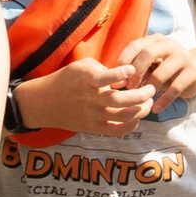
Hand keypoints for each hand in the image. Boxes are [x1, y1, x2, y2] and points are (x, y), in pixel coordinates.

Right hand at [26, 59, 155, 136]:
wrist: (44, 103)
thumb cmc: (67, 80)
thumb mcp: (81, 66)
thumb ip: (103, 68)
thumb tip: (125, 75)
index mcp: (86, 79)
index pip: (103, 78)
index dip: (119, 74)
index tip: (131, 70)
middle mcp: (90, 98)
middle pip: (118, 100)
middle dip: (140, 95)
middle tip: (150, 89)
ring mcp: (92, 115)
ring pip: (122, 116)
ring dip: (140, 109)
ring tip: (148, 102)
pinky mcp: (93, 128)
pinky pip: (117, 130)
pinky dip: (131, 125)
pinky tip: (137, 116)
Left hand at [121, 35, 195, 108]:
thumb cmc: (166, 69)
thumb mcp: (151, 65)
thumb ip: (135, 70)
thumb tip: (116, 83)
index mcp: (156, 40)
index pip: (135, 45)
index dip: (124, 62)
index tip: (118, 79)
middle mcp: (170, 44)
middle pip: (148, 54)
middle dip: (135, 72)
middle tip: (129, 88)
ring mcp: (183, 57)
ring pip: (161, 73)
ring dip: (149, 88)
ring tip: (143, 99)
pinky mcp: (193, 71)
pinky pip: (175, 88)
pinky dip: (164, 100)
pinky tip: (156, 109)